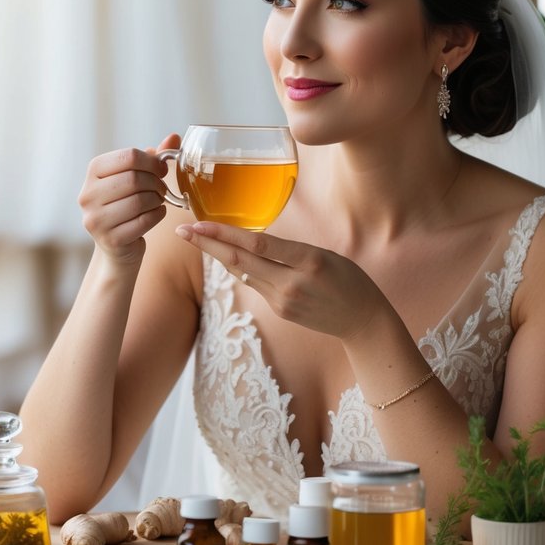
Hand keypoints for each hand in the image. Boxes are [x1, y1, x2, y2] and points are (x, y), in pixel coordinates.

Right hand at [79, 134, 180, 267]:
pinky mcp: (109, 239)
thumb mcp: (138, 175)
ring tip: (158, 200)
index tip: (162, 169)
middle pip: (134, 178)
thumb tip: (174, 137)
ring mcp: (96, 219)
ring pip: (139, 200)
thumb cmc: (128, 202)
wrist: (117, 244)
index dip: (152, 161)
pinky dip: (158, 215)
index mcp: (93, 171)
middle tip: (162, 188)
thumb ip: (154, 157)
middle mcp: (88, 194)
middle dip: (156, 182)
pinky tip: (157, 213)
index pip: (128, 156)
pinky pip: (144, 221)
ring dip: (157, 199)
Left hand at [175, 221, 386, 340]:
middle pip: (239, 262)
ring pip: (242, 273)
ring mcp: (283, 301)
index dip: (225, 234)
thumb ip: (289, 250)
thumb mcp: (325, 254)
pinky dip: (240, 268)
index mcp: (308, 261)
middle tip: (182, 230)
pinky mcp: (280, 311)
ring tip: (197, 238)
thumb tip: (253, 241)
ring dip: (218, 255)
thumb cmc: (348, 279)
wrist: (362, 320)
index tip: (200, 223)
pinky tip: (227, 256)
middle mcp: (291, 283)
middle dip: (207, 245)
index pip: (257, 245)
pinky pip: (255, 284)